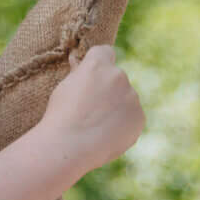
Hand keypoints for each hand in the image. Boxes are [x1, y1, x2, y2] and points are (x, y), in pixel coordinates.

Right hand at [39, 45, 144, 172]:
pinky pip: (132, 117)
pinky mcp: (139, 117)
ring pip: (125, 99)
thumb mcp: (64, 89)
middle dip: (107, 90)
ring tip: (96, 127)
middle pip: (116, 78)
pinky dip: (123, 124)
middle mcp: (119, 76)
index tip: (92, 77)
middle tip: (90, 111)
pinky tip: (106, 135)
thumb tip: (77, 59)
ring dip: (116, 108)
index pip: (105, 52)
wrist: (68, 147)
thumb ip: (77, 73)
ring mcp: (132, 97)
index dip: (99, 63)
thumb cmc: (60, 117)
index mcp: (98, 65)